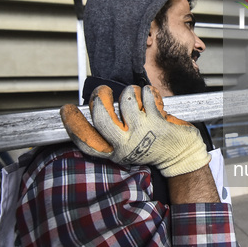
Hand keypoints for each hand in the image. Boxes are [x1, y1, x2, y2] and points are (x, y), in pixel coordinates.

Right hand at [60, 85, 210, 176]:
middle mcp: (125, 145)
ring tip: (136, 96)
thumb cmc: (153, 145)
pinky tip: (151, 98)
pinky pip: (145, 95)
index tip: (66, 109)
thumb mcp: (127, 145)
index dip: (72, 123)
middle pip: (100, 116)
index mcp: (114, 152)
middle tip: (104, 91)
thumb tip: (94, 107)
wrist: (181, 155)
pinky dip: (147, 91)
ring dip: (130, 91)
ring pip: (125, 99)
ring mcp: (141, 132)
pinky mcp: (157, 122)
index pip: (85, 140)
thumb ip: (111, 131)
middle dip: (100, 96)